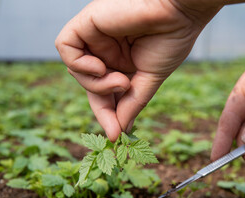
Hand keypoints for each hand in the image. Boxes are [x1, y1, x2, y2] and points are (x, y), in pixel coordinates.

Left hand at [55, 0, 222, 140]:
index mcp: (121, 63)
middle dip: (102, 103)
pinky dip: (79, 64)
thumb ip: (132, 104)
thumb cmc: (170, 42)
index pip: (104, 93)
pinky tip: (100, 66)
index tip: (115, 136)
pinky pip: (65, 48)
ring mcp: (95, 38)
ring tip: (121, 80)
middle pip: (89, 85)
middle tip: (118, 119)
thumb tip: (119, 132)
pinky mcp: (86, 23)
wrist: (179, 14)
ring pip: (75, 71)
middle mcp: (105, 51)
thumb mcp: (149, 81)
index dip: (107, 114)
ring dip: (96, 85)